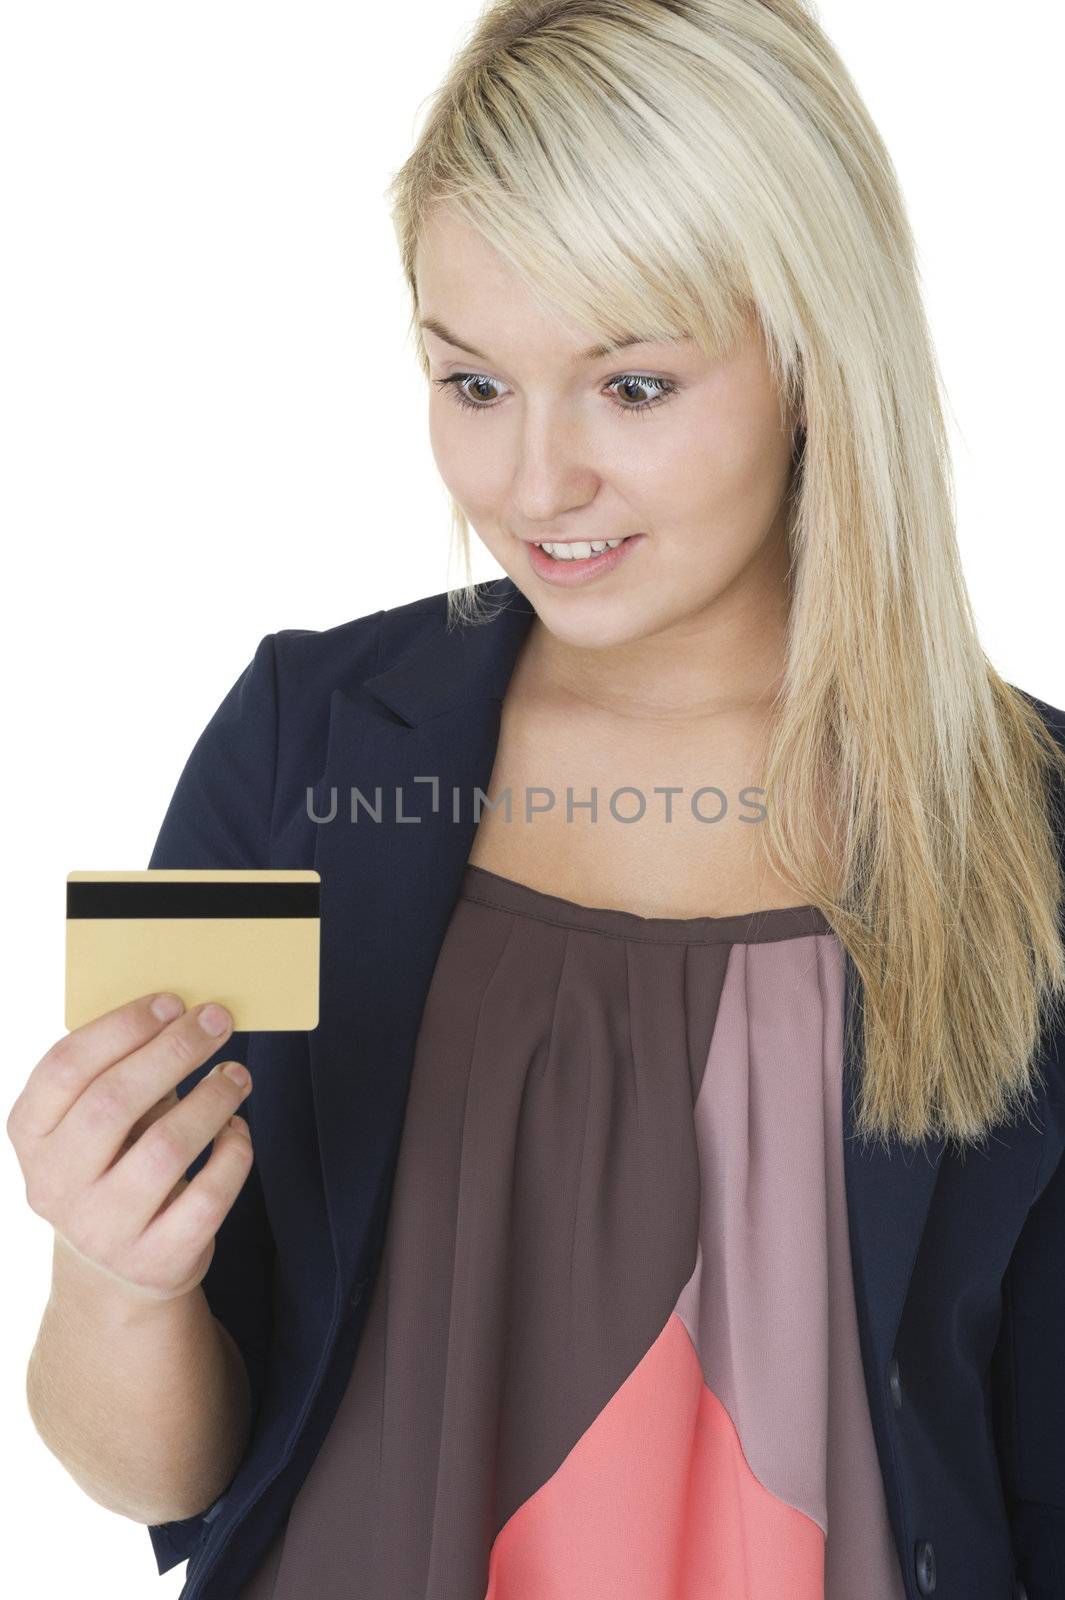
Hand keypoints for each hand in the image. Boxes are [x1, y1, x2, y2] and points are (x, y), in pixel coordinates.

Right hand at [7, 992, 253, 1304]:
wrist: (115, 1272)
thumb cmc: (114, 1165)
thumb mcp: (95, 1123)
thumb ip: (122, 1073)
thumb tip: (189, 1016)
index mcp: (32, 1135)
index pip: (65, 1068)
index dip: (122, 1027)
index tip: (173, 1002)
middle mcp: (55, 1185)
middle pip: (114, 1102)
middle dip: (174, 1051)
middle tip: (218, 1022)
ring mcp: (104, 1229)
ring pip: (165, 1149)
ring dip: (212, 1099)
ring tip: (236, 1075)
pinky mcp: (156, 1260)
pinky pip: (207, 1197)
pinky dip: (233, 1153)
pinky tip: (237, 1130)